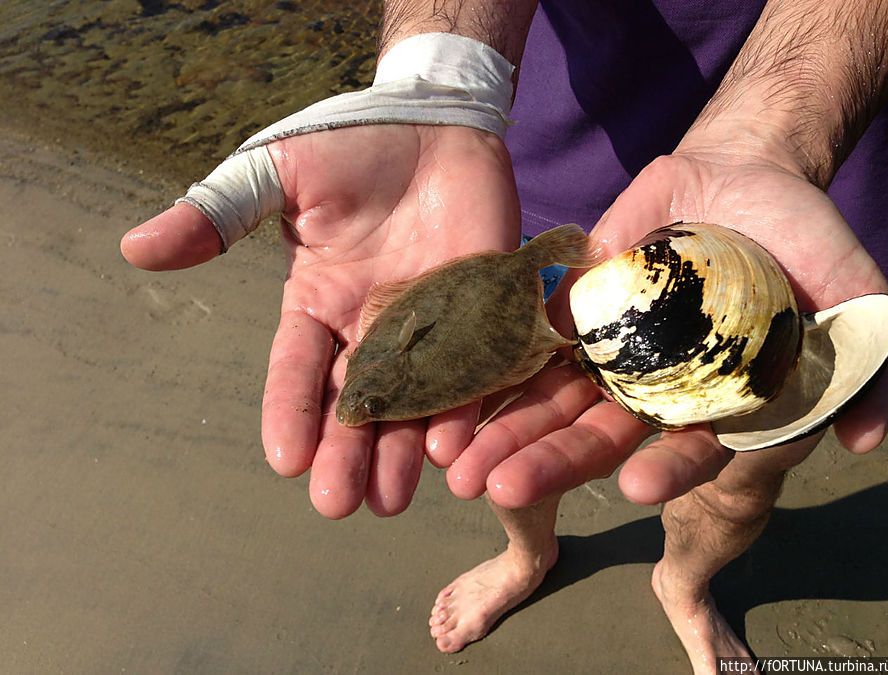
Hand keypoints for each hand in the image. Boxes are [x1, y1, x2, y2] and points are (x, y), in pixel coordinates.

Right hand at [121, 124, 520, 517]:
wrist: (437, 120)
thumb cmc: (352, 142)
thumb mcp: (277, 174)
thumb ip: (218, 214)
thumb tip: (134, 247)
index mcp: (317, 304)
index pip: (297, 370)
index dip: (290, 413)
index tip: (286, 460)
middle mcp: (369, 329)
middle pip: (353, 404)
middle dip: (344, 453)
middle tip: (338, 503)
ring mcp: (428, 328)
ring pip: (411, 403)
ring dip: (401, 452)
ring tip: (392, 499)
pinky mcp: (480, 315)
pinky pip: (472, 371)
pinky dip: (463, 408)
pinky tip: (455, 446)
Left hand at [451, 146, 887, 509]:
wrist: (740, 174)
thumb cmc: (801, 233)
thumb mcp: (850, 286)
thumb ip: (861, 359)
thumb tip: (870, 440)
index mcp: (716, 401)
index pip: (693, 448)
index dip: (668, 469)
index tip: (633, 486)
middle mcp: (655, 392)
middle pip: (601, 436)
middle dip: (550, 463)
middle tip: (500, 489)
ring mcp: (609, 355)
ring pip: (552, 401)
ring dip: (504, 433)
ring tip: (457, 464)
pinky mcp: (573, 314)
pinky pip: (528, 345)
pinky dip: (493, 371)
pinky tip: (451, 399)